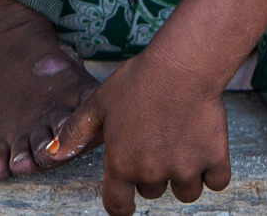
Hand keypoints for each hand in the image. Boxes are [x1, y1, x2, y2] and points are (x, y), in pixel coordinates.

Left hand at [47, 55, 231, 215]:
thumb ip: (75, 132)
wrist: (182, 66)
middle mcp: (152, 173)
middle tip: (157, 139)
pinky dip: (213, 168)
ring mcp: (185, 169)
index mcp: (122, 163)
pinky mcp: (213, 160)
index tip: (127, 201)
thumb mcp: (99, 102)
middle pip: (153, 192)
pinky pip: (216, 181)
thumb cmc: (138, 80)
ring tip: (182, 140)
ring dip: (185, 174)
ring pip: (186, 190)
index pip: (118, 206)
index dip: (121, 205)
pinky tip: (205, 143)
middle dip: (154, 173)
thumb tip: (51, 154)